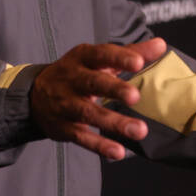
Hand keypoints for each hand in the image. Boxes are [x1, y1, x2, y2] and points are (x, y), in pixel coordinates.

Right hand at [29, 38, 166, 160]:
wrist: (34, 95)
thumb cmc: (76, 73)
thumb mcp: (97, 59)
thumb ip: (130, 52)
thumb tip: (161, 44)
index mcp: (82, 58)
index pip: (101, 54)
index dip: (119, 58)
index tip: (139, 62)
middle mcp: (72, 79)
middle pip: (92, 82)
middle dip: (113, 89)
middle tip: (135, 96)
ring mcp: (66, 104)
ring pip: (88, 113)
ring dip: (113, 122)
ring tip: (139, 130)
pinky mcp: (64, 127)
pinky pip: (82, 137)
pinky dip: (99, 145)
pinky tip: (118, 152)